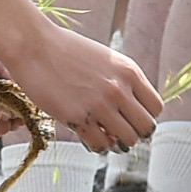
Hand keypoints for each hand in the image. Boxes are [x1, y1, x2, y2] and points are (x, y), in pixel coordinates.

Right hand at [8, 22, 160, 155]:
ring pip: (127, 141)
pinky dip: (97, 145)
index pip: (156, 108)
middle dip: (135, 133)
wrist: (33, 46)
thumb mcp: (105, 59)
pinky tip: (87, 134)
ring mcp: (100, 105)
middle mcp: (119, 89)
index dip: (145, 116)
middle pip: (146, 128)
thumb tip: (131, 110)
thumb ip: (122, 81)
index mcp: (129, 72)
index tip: (131, 117)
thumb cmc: (65, 50)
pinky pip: (100, 146)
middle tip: (120, 131)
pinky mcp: (79, 118)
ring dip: (116, 142)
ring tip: (103, 133)